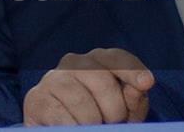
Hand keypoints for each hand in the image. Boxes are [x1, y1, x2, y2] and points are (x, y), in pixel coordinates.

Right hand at [23, 48, 153, 125]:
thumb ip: (133, 97)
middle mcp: (75, 62)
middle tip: (112, 124)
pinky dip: (74, 128)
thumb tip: (140, 86)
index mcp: (99, 60)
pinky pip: (62, 118)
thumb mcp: (123, 109)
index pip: (117, 59)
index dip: (132, 70)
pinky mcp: (36, 98)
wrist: (61, 128)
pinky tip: (74, 129)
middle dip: (114, 111)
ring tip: (93, 127)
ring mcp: (53, 78)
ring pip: (82, 103)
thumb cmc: (99, 116)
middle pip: (102, 81)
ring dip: (93, 124)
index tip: (146, 83)